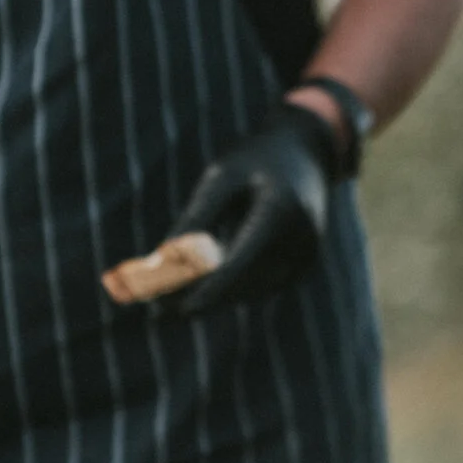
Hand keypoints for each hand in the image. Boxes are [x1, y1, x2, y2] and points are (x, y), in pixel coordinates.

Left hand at [157, 103, 337, 315]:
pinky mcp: (302, 266)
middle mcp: (301, 239)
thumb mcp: (220, 178)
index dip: (211, 287)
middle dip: (201, 295)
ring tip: (170, 289)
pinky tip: (205, 275)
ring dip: (213, 293)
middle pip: (244, 282)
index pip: (242, 260)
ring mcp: (306, 256)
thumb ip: (196, 219)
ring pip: (250, 290)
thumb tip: (162, 264)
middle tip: (155, 306)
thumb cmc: (255, 160)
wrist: (306, 153)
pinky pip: (260, 286)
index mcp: (281, 209)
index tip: (180, 310)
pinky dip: (231, 285)